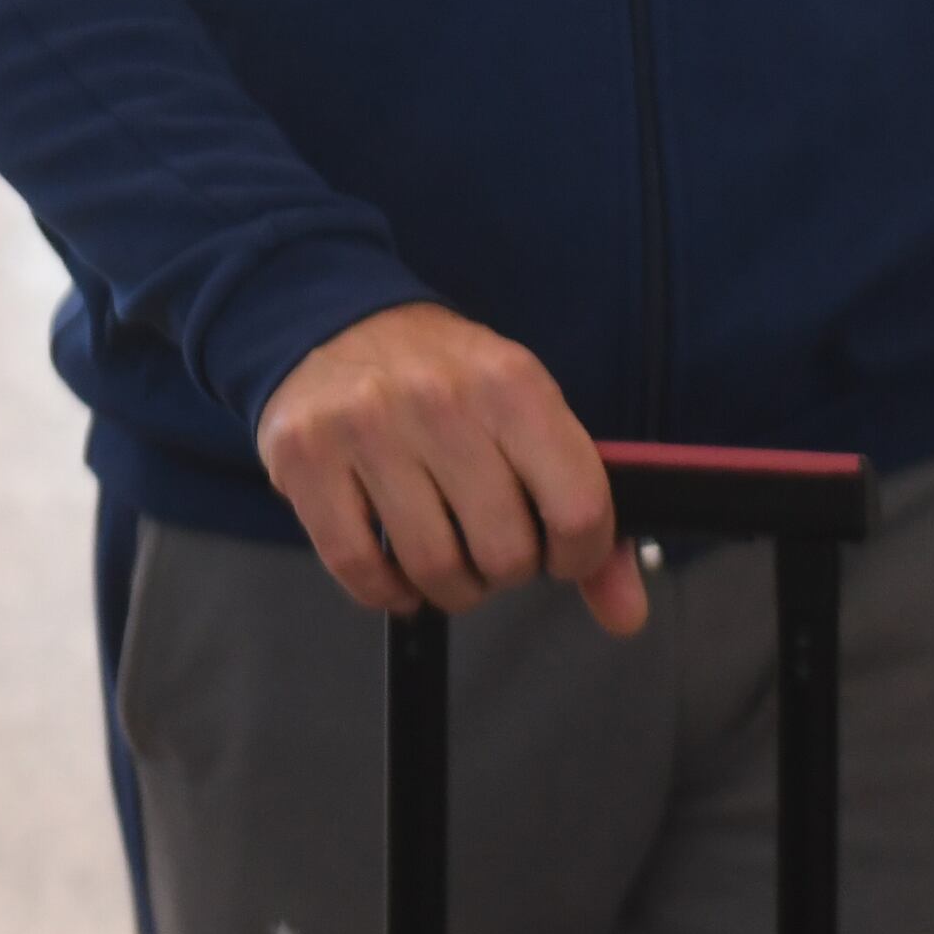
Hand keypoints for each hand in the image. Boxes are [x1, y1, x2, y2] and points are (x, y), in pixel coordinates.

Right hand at [256, 303, 644, 633]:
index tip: (560, 551)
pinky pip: (360, 570)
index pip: (578, 508)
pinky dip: (387, 591)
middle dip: (505, 570)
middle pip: (504, 552)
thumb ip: (583, 512)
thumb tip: (626, 614)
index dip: (579, 555)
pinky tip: (397, 571)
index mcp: (512, 384)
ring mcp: (367, 428)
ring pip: (434, 569)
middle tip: (490, 547)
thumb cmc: (445, 380)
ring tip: (446, 558)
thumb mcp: (526, 414)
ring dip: (449, 587)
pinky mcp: (307, 457)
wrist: (335, 319)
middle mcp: (440, 401)